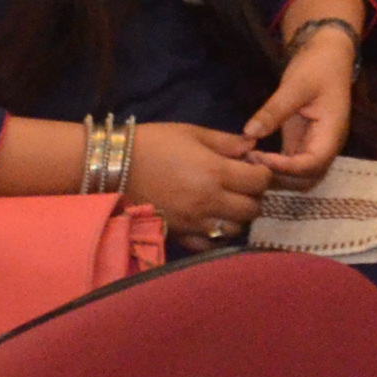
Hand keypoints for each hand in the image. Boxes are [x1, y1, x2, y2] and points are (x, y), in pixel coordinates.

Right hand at [131, 120, 275, 237]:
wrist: (112, 167)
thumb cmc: (153, 143)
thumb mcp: (192, 133)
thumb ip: (226, 141)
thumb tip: (252, 144)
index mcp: (215, 172)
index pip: (259, 182)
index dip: (263, 174)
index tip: (255, 168)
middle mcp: (209, 201)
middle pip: (252, 209)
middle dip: (254, 196)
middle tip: (244, 186)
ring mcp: (194, 222)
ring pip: (235, 229)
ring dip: (237, 216)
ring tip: (228, 202)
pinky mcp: (179, 235)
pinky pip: (209, 243)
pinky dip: (215, 233)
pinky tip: (210, 219)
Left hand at [241, 25, 362, 186]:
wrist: (328, 54)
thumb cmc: (318, 66)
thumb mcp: (295, 85)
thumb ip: (274, 110)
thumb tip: (249, 133)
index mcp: (332, 134)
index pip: (312, 164)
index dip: (286, 167)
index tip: (258, 157)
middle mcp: (325, 146)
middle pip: (306, 178)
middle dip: (278, 176)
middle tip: (248, 162)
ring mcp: (313, 145)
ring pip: (297, 176)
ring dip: (274, 174)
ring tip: (247, 160)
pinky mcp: (301, 142)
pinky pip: (289, 163)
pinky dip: (272, 164)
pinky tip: (252, 156)